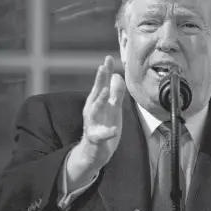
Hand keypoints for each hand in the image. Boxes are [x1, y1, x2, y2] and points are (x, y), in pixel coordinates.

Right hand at [76, 55, 125, 169]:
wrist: (94, 153)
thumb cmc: (103, 127)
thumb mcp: (112, 109)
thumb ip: (116, 93)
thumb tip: (118, 75)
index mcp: (97, 103)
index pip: (101, 84)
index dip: (105, 71)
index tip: (108, 58)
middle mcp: (92, 111)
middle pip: (95, 93)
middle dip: (99, 80)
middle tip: (103, 67)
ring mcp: (92, 124)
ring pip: (94, 111)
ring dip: (100, 101)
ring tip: (106, 91)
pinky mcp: (95, 139)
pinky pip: (100, 135)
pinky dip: (107, 132)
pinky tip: (113, 130)